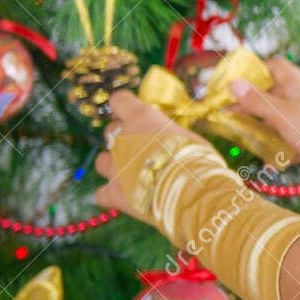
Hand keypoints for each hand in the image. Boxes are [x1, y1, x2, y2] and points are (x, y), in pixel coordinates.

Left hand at [94, 91, 210, 218]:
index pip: (119, 101)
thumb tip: (167, 138)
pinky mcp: (113, 193)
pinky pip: (101, 193)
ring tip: (133, 175)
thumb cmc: (197, 159)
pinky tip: (127, 198)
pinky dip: (111, 195)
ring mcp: (114, 167)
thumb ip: (168, 134)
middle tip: (142, 150)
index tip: (131, 114)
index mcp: (141, 118)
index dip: (124, 108)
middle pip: (110, 132)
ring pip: (101, 161)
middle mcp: (122, 139)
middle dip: (122, 139)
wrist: (191, 191)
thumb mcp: (188, 137)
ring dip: (114, 166)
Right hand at [229, 56, 299, 165]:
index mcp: (294, 83)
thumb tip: (233, 84)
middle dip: (251, 104)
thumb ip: (256, 101)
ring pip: (279, 117)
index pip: (274, 66)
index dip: (254, 70)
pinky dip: (280, 149)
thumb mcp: (280, 113)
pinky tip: (270, 164)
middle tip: (229, 114)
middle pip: (272, 94)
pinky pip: (291, 139)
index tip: (236, 81)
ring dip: (263, 127)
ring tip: (243, 136)